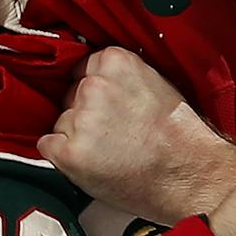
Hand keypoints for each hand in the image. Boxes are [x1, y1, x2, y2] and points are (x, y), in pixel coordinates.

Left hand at [37, 47, 235, 224]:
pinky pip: (47, 147)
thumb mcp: (158, 83)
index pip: (83, 68)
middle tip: (112, 132)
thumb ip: (124, 76)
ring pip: (60, 123)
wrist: (189, 173)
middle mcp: (93, 86)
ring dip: (75, 136)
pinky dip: (62, 156)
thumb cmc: (180, 134)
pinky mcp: (69, 153)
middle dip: (84, 112)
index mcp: (115, 62)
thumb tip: (101, 78)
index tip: (105, 104)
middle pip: (69, 95)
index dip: (93, 89)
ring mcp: (79, 120)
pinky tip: (90, 162)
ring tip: (109, 151)